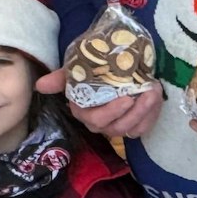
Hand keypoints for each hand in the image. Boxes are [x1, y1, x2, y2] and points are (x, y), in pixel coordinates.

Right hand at [36, 69, 164, 139]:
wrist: (112, 68)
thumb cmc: (92, 71)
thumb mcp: (77, 69)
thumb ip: (60, 78)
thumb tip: (40, 85)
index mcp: (84, 111)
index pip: (96, 119)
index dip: (112, 112)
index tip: (127, 98)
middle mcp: (98, 123)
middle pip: (116, 127)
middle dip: (135, 113)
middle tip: (147, 93)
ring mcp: (116, 126)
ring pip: (131, 129)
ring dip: (146, 112)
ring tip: (154, 92)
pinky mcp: (132, 126)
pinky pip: (143, 128)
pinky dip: (152, 116)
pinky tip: (156, 100)